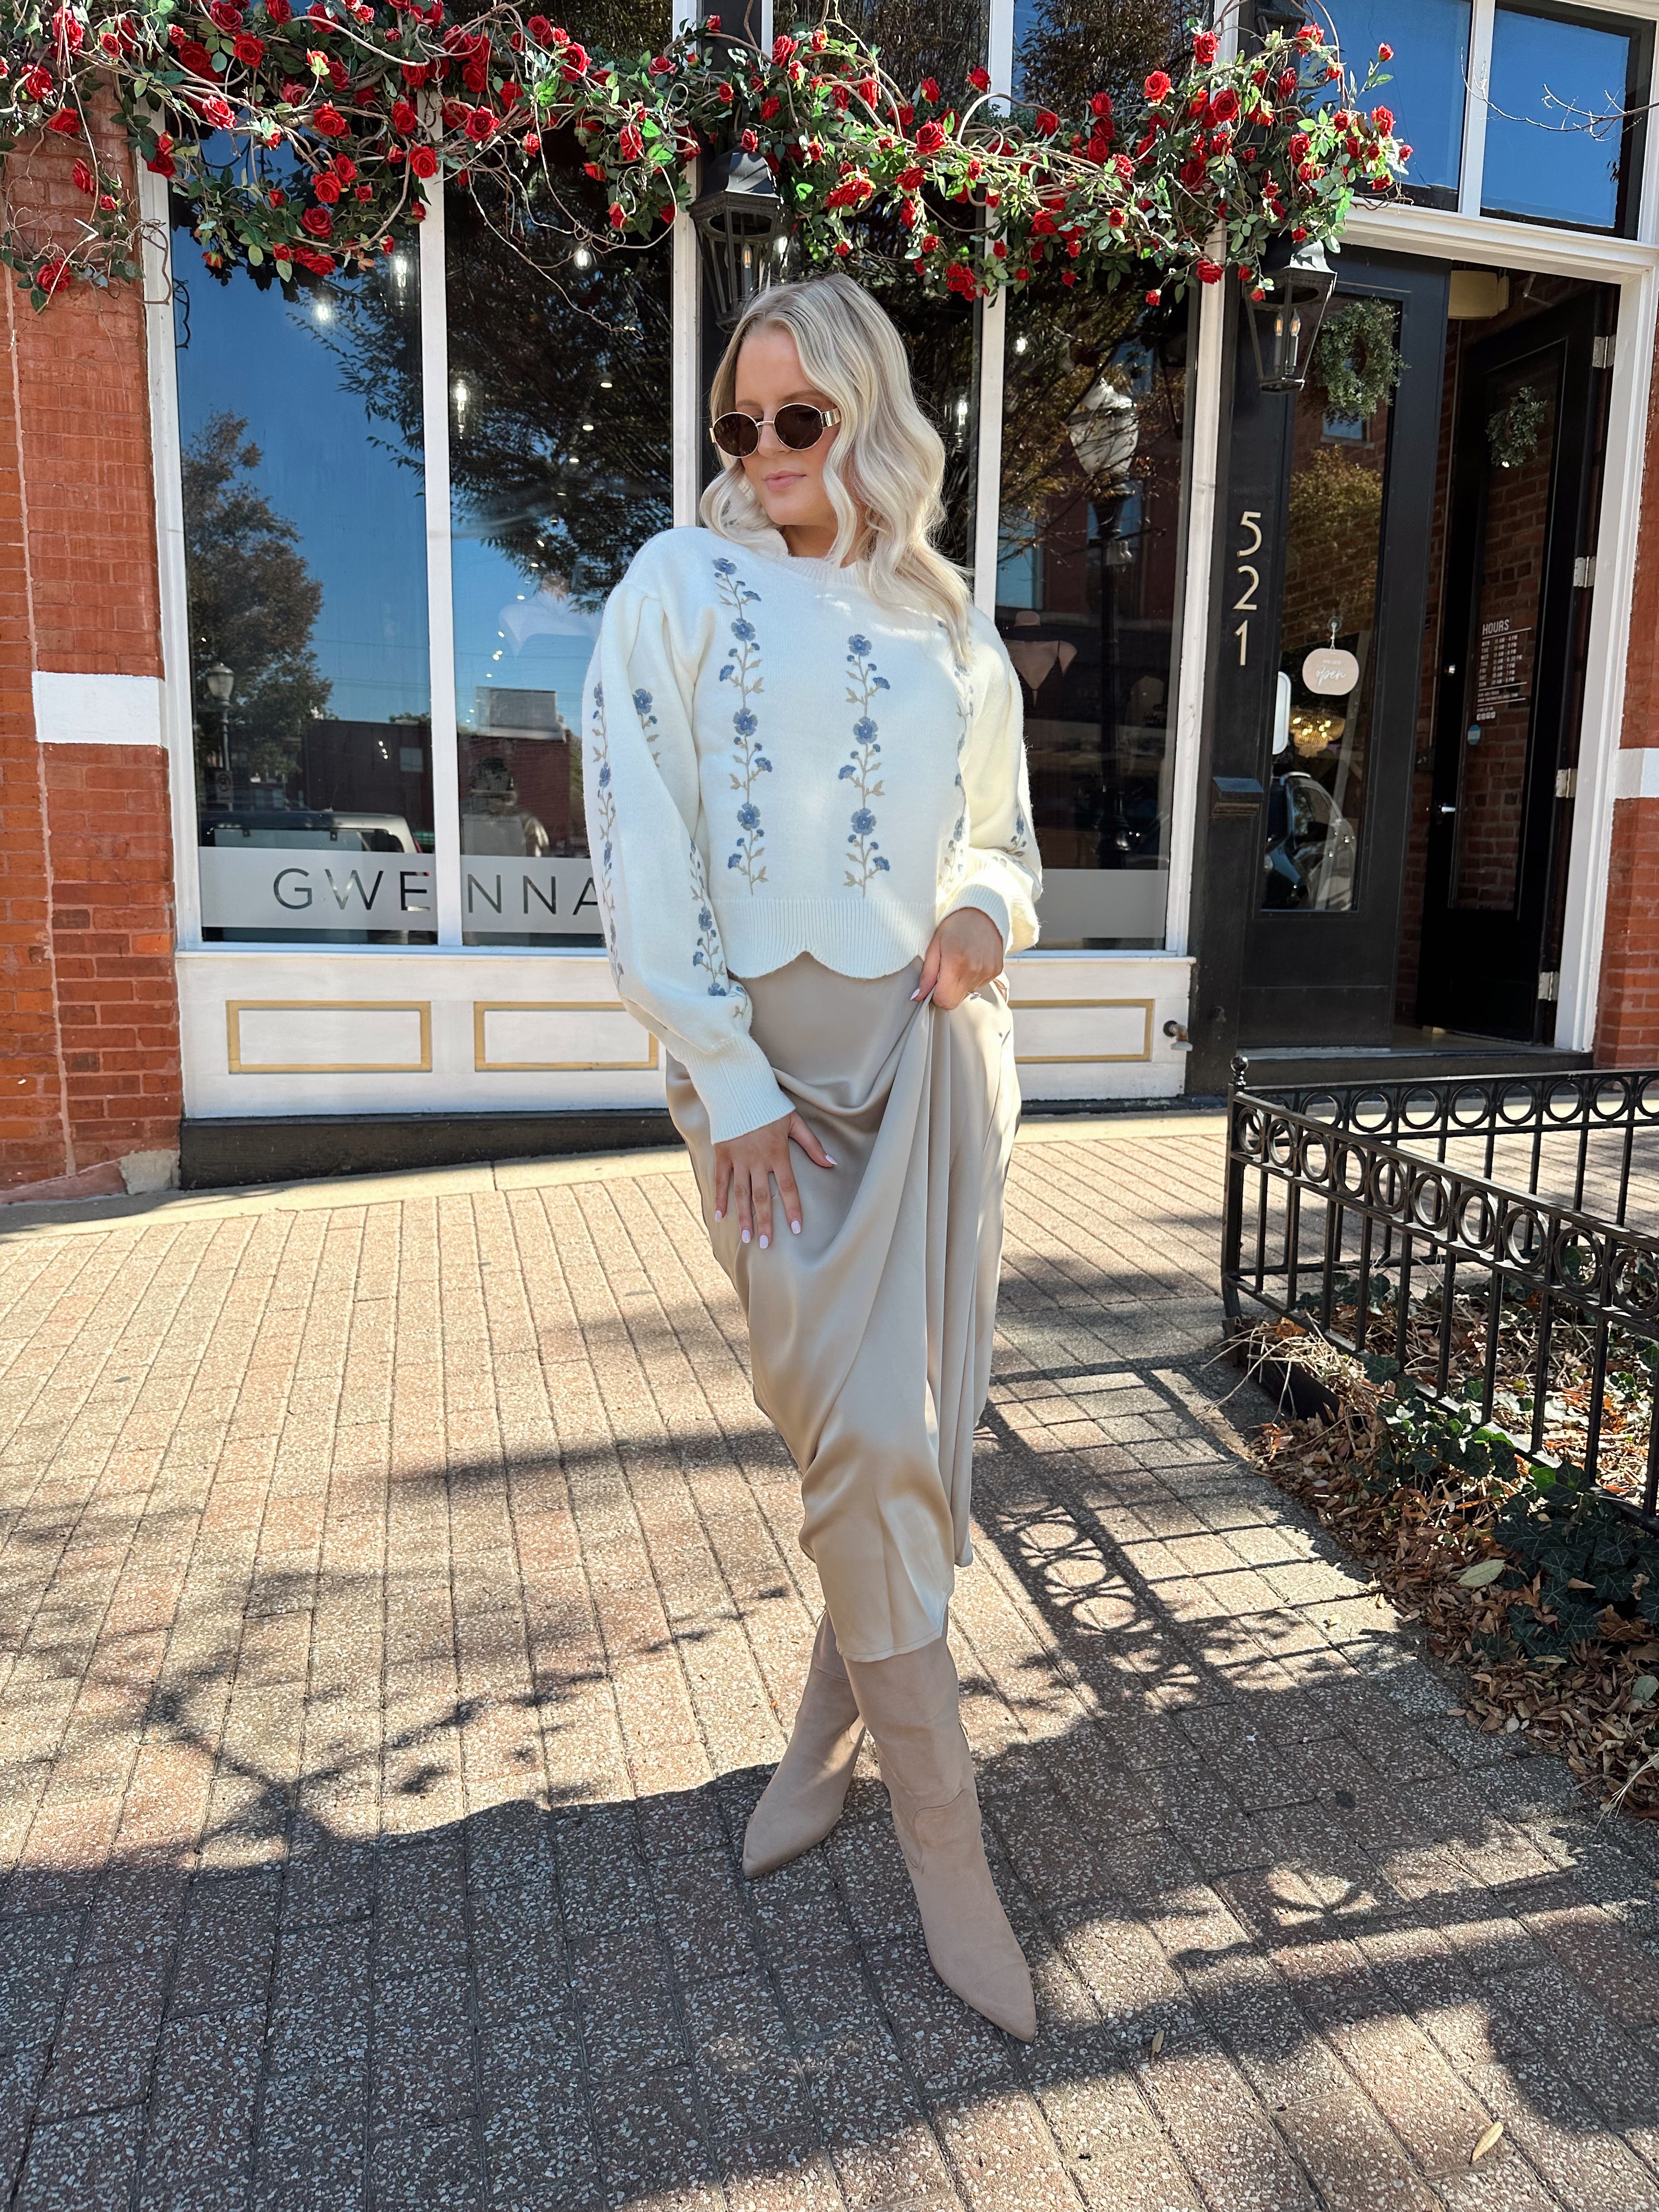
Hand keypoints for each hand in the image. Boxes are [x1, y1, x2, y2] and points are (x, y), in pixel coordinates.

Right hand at [712, 1110, 834, 1247]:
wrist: (739, 1088)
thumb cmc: (769, 1105)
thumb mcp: (794, 1122)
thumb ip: (813, 1145)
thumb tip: (832, 1163)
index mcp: (777, 1153)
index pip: (787, 1187)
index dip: (792, 1209)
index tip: (796, 1229)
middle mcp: (757, 1160)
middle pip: (762, 1196)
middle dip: (765, 1222)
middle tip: (766, 1244)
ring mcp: (738, 1158)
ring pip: (740, 1193)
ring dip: (744, 1216)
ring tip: (747, 1237)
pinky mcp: (723, 1154)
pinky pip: (720, 1180)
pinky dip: (720, 1198)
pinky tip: (720, 1216)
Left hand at [914, 907, 1004, 1011]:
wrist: (983, 912)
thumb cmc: (954, 927)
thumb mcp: (934, 946)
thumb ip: (927, 974)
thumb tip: (917, 997)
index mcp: (955, 963)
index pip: (944, 1000)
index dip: (935, 996)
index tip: (934, 984)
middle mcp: (974, 970)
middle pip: (955, 1002)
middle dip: (946, 993)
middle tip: (945, 974)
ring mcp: (987, 972)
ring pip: (967, 994)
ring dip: (960, 984)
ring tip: (960, 962)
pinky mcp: (996, 971)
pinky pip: (979, 986)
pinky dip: (972, 978)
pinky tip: (971, 961)